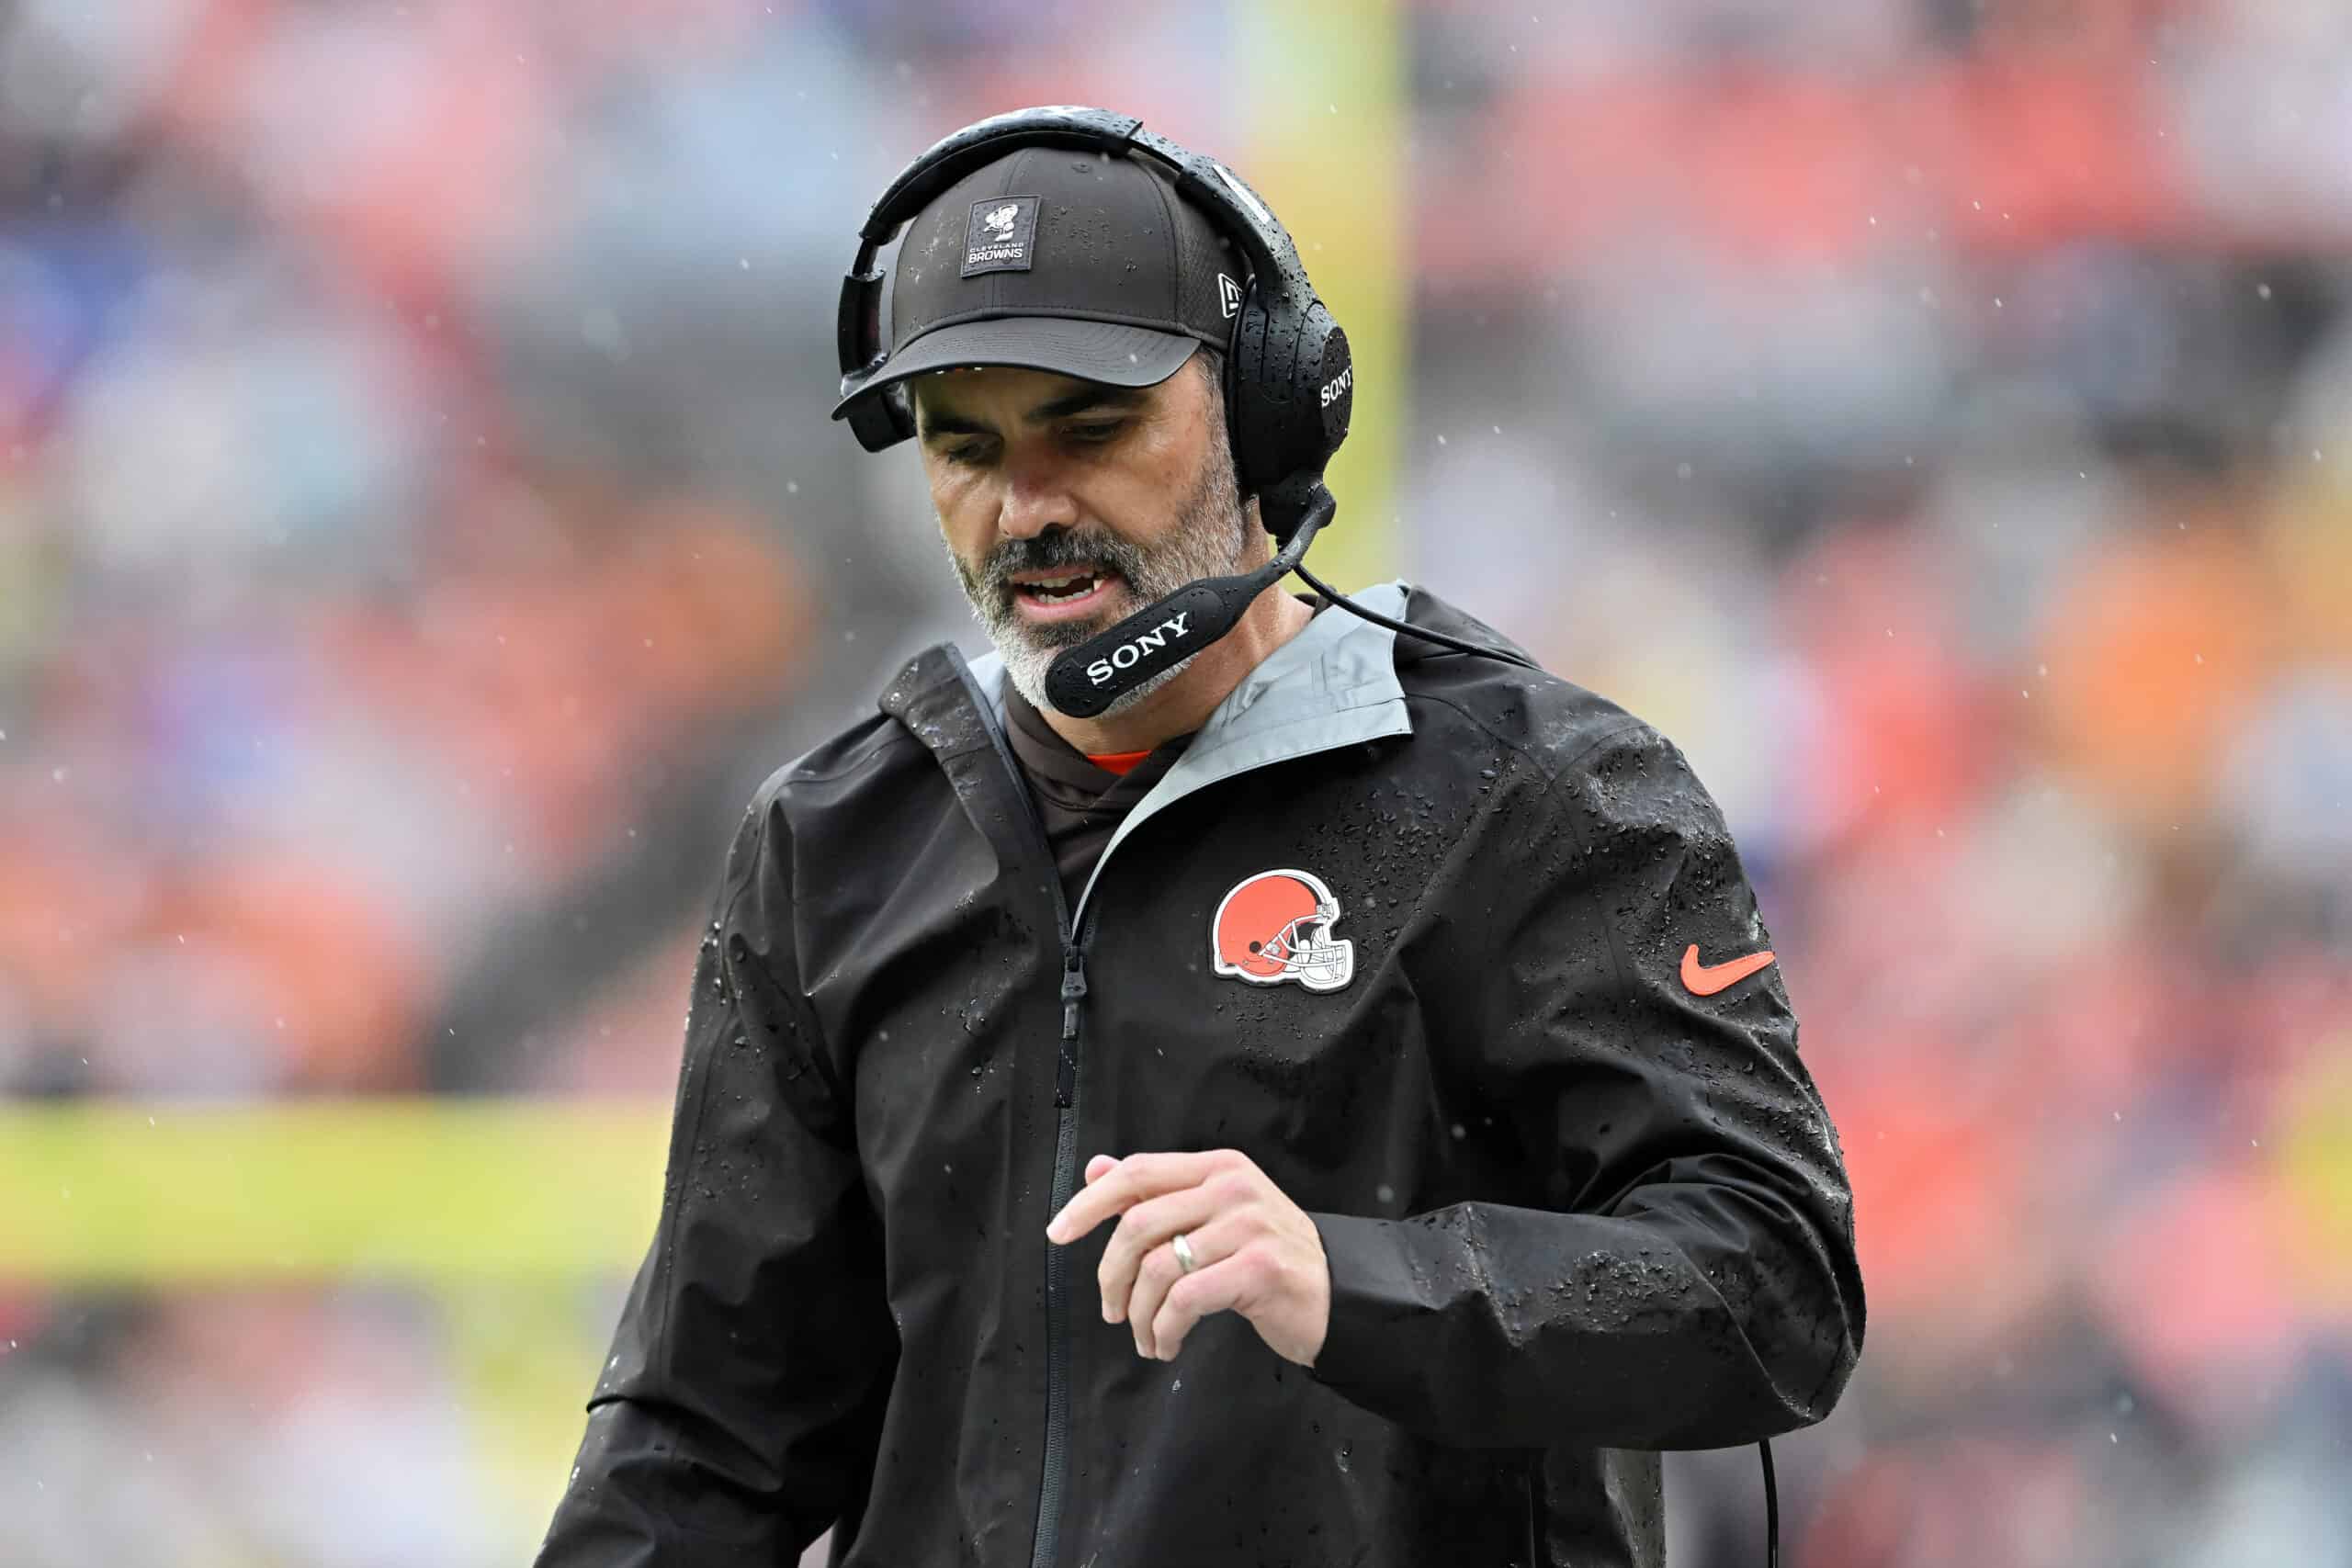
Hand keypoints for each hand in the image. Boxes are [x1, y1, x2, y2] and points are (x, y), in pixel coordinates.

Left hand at [1045, 1149, 1329, 1365]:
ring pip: (1158, 1267)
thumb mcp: (1215, 1215)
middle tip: (1110, 1310)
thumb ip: (1159, 1191)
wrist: (1336, 1296)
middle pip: (1139, 1222)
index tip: (1058, 1232)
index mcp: (1218, 1168)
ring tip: (1146, 1338)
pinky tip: (1168, 1344)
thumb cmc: (1267, 1258)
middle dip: (1111, 1275)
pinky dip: (1165, 1328)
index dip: (1090, 1202)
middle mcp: (1233, 1188)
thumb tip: (1097, 1170)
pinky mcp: (1259, 1269)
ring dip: (1139, 1314)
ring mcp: (1249, 1226)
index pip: (1138, 1172)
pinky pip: (1185, 1299)